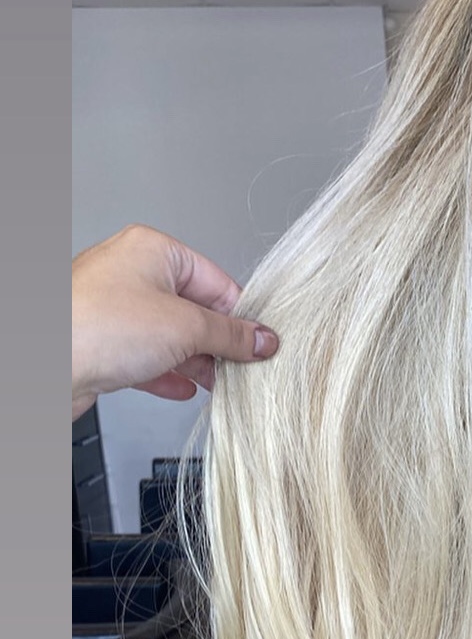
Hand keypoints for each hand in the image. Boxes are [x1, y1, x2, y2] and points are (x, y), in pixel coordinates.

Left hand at [72, 225, 278, 420]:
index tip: (260, 344)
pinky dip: (167, 372)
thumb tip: (263, 340)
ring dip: (196, 361)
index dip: (241, 316)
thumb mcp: (186, 327)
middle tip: (242, 368)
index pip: (218, 282)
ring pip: (170, 335)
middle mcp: (132, 273)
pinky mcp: (101, 342)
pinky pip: (146, 355)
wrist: (42, 364)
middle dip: (218, 343)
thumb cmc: (96, 327)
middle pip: (194, 309)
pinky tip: (183, 388)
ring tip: (217, 383)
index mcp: (154, 250)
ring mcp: (113, 308)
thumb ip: (232, 335)